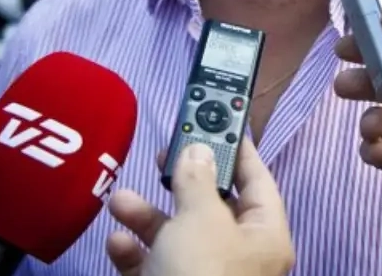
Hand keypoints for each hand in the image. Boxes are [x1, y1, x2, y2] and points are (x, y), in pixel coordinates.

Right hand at [105, 140, 293, 275]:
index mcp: (264, 238)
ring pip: (176, 237)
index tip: (220, 121)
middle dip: (180, 183)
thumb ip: (197, 179)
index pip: (258, 182)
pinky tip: (116, 242)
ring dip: (146, 217)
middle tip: (161, 155)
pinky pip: (154, 267)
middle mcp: (239, 260)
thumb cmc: (201, 275)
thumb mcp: (200, 218)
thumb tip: (199, 149)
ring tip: (120, 201)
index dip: (239, 151)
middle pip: (211, 208)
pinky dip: (134, 253)